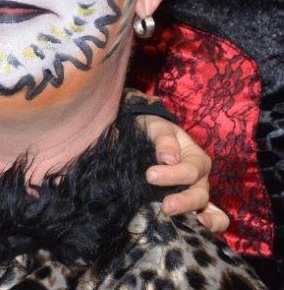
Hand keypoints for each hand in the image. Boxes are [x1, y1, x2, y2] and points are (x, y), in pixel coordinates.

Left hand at [141, 115, 227, 232]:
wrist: (147, 139)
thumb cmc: (153, 131)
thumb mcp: (156, 127)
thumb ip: (163, 139)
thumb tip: (168, 158)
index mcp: (196, 158)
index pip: (190, 170)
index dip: (172, 175)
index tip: (150, 175)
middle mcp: (201, 180)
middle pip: (200, 194)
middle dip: (184, 202)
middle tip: (165, 206)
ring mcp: (198, 195)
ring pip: (208, 210)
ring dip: (196, 218)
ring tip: (184, 224)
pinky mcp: (192, 208)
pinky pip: (211, 220)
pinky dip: (210, 227)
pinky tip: (196, 232)